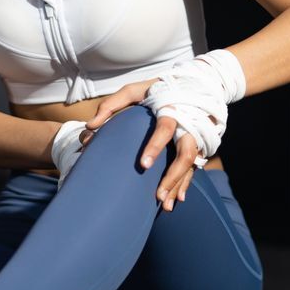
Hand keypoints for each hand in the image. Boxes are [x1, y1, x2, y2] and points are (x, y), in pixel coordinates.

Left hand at [81, 78, 210, 211]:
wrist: (194, 83)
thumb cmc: (158, 88)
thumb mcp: (134, 90)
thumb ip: (111, 105)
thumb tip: (90, 126)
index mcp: (172, 109)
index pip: (165, 129)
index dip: (155, 146)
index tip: (143, 165)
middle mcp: (188, 125)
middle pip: (186, 154)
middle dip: (173, 176)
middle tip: (156, 196)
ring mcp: (196, 137)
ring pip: (191, 165)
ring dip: (178, 185)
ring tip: (164, 206)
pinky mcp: (199, 145)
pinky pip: (194, 168)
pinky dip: (185, 183)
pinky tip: (178, 199)